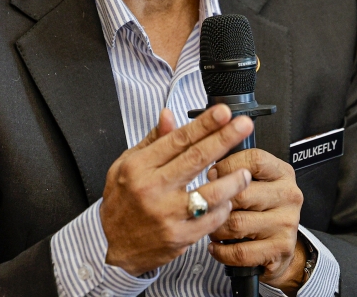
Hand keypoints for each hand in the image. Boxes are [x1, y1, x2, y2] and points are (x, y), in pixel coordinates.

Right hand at [100, 105, 254, 276]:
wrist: (111, 244)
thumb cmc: (122, 201)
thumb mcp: (127, 164)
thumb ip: (153, 140)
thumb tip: (169, 114)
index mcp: (139, 166)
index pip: (178, 139)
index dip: (204, 124)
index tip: (223, 112)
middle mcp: (152, 188)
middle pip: (197, 158)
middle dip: (225, 139)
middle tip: (244, 125)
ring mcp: (167, 214)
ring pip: (211, 193)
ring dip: (233, 180)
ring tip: (245, 172)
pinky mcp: (179, 236)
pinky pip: (211, 220)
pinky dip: (224, 208)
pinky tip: (228, 200)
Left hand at [207, 149, 306, 294]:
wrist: (281, 245)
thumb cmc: (262, 208)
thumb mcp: (258, 182)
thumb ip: (237, 172)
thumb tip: (212, 175)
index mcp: (282, 173)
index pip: (254, 160)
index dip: (227, 165)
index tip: (213, 175)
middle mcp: (288, 195)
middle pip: (242, 194)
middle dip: (217, 203)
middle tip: (206, 207)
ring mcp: (286, 223)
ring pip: (237, 224)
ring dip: (216, 228)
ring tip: (211, 227)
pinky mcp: (280, 248)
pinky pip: (240, 252)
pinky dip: (221, 251)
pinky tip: (215, 246)